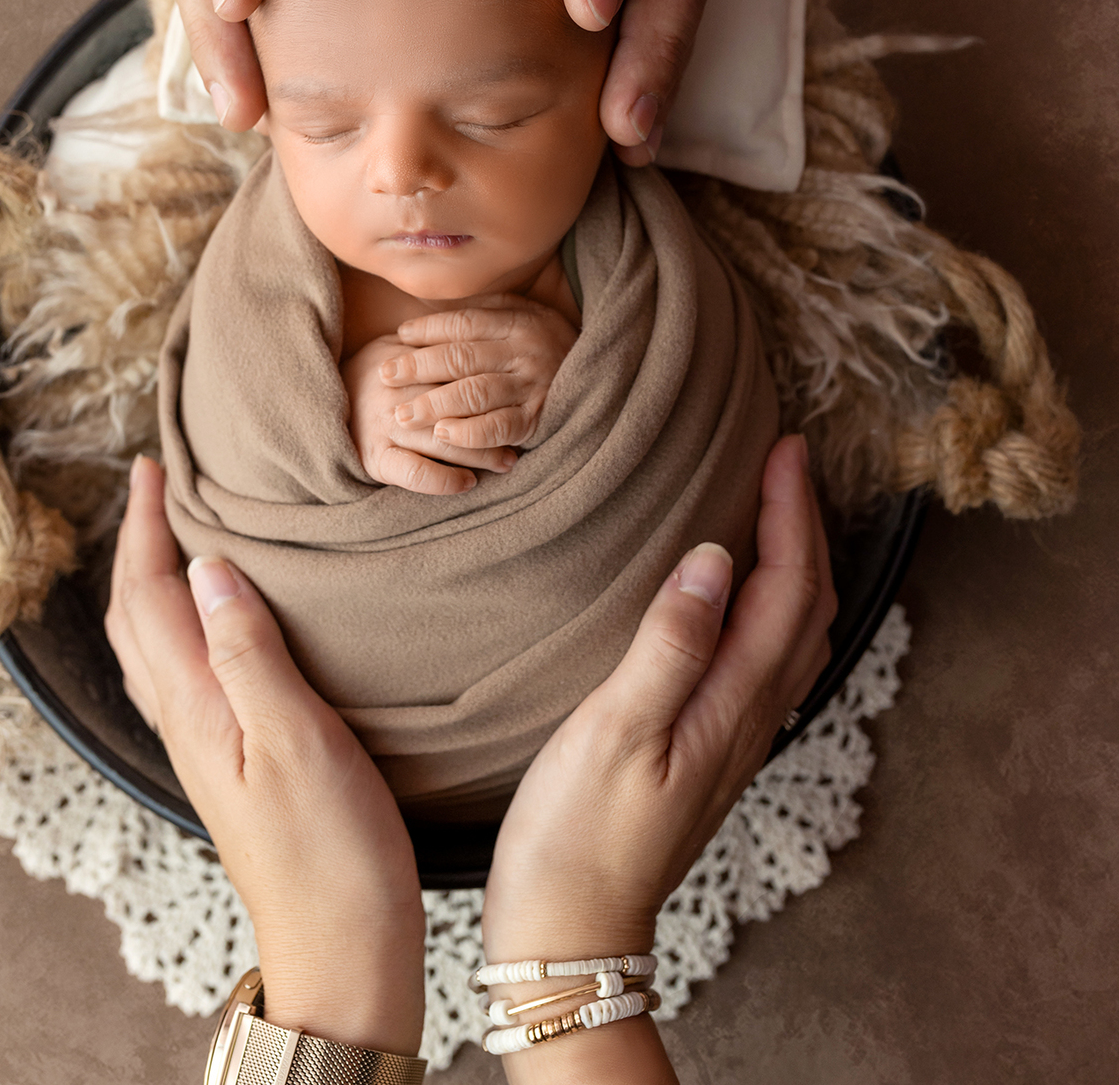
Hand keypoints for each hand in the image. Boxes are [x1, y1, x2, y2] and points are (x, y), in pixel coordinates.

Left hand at [105, 456, 424, 1052]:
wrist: (344, 949)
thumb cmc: (332, 854)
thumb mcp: (297, 741)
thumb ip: (249, 652)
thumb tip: (210, 566)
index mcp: (198, 708)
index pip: (152, 597)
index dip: (146, 528)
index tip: (155, 467)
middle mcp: (190, 722)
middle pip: (140, 617)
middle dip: (140, 545)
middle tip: (158, 486)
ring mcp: (210, 746)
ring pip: (159, 645)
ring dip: (159, 581)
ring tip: (182, 535)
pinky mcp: (238, 764)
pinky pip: (191, 673)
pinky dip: (188, 625)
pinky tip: (224, 622)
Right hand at [342, 334, 518, 494]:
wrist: (320, 398)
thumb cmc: (373, 371)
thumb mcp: (396, 345)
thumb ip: (433, 340)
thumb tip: (482, 329)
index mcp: (406, 365)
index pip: (456, 373)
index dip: (491, 385)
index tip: (522, 397)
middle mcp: (399, 394)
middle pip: (457, 409)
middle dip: (495, 424)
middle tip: (524, 435)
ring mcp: (387, 427)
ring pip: (443, 442)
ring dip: (480, 454)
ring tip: (508, 462)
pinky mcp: (376, 458)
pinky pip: (416, 473)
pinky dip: (444, 481)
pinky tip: (467, 484)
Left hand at [384, 296, 578, 448]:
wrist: (606, 373)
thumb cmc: (549, 343)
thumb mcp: (525, 314)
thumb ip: (486, 310)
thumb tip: (429, 312)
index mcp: (518, 321)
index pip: (463, 323)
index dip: (428, 329)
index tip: (399, 337)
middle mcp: (524, 351)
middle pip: (461, 358)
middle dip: (418, 367)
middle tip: (385, 376)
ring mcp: (532, 386)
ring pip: (474, 393)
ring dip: (433, 403)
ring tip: (402, 413)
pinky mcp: (538, 419)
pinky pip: (499, 427)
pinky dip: (468, 432)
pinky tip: (442, 435)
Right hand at [480, 434, 835, 964]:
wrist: (570, 931)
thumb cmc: (576, 835)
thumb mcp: (615, 730)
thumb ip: (670, 642)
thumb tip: (714, 558)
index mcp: (732, 703)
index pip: (786, 587)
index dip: (792, 512)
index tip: (785, 446)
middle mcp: (749, 717)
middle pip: (806, 607)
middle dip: (806, 526)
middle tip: (788, 460)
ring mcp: (733, 737)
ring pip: (793, 635)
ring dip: (797, 564)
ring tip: (777, 511)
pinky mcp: (708, 750)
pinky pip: (766, 660)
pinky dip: (773, 607)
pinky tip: (740, 598)